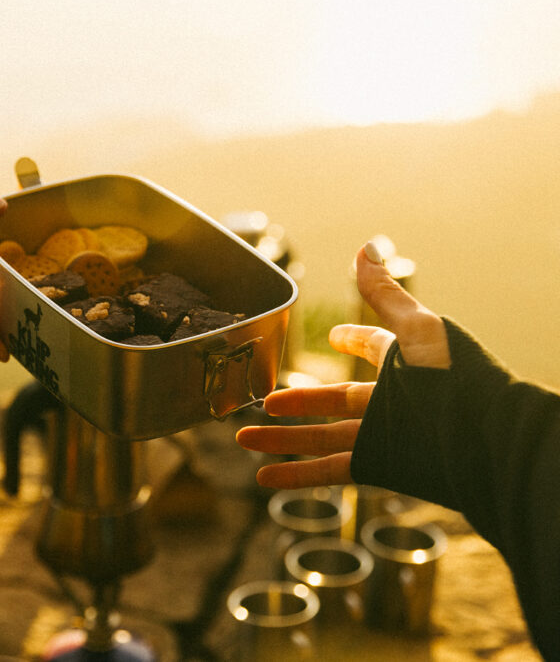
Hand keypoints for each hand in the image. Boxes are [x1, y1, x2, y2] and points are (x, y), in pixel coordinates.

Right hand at [235, 241, 450, 487]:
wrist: (483, 438)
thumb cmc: (458, 377)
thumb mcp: (417, 329)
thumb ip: (384, 295)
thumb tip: (365, 248)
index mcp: (404, 364)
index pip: (374, 349)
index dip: (354, 341)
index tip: (334, 337)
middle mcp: (390, 401)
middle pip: (332, 400)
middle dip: (296, 402)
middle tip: (265, 402)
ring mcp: (382, 435)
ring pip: (321, 438)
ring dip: (282, 440)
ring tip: (244, 441)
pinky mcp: (378, 464)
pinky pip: (330, 471)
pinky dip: (297, 476)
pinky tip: (265, 478)